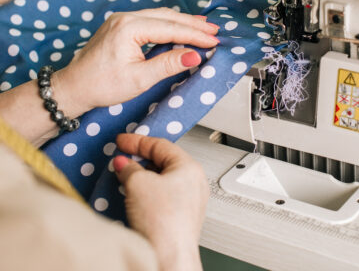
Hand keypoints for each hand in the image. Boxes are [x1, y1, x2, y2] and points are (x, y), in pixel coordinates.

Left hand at [53, 8, 218, 117]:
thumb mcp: (139, 78)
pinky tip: (179, 28)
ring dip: (182, 22)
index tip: (213, 40)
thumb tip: (194, 55)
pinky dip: (168, 24)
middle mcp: (124, 18)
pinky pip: (150, 20)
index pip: (170, 28)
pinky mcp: (120, 26)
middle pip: (167, 16)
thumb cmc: (101, 85)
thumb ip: (168, 64)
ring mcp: (121, 20)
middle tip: (214, 30)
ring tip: (202, 27)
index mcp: (128, 28)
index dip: (194, 35)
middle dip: (192, 24)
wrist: (74, 87)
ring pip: (160, 16)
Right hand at [113, 134, 208, 270]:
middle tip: (121, 159)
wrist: (169, 258)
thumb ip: (129, 168)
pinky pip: (163, 196)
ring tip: (125, 178)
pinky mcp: (182, 217)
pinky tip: (135, 198)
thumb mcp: (138, 184)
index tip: (122, 141)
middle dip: (139, 160)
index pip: (161, 145)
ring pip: (163, 180)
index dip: (137, 141)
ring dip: (142, 177)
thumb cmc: (164, 223)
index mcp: (190, 167)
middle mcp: (194, 182)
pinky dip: (148, 192)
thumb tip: (124, 164)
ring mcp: (190, 201)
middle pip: (163, 161)